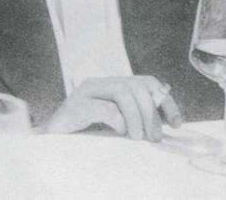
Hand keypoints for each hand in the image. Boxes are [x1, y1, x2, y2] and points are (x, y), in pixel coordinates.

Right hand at [42, 76, 182, 140]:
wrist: (49, 143)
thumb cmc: (83, 136)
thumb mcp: (116, 127)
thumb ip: (134, 121)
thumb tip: (163, 130)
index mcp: (111, 86)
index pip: (146, 82)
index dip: (165, 101)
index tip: (177, 124)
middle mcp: (100, 84)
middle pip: (136, 85)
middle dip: (151, 113)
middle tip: (153, 137)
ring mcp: (86, 92)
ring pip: (123, 92)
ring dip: (138, 118)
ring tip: (138, 138)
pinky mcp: (75, 106)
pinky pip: (105, 108)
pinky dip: (119, 121)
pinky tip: (121, 133)